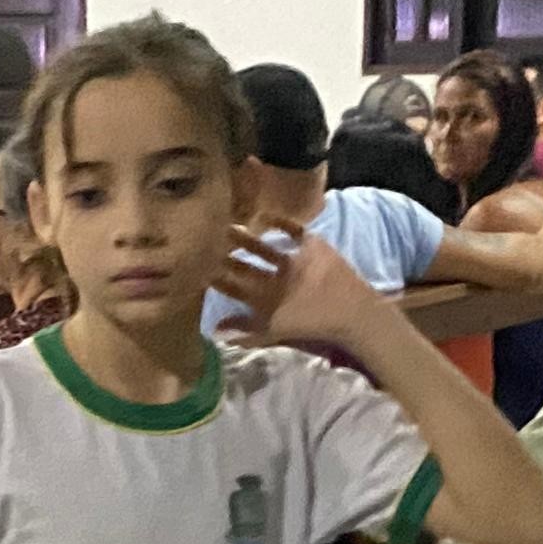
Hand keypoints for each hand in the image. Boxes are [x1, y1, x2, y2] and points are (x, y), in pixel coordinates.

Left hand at [215, 231, 412, 368]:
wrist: (348, 311)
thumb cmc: (309, 322)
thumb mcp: (273, 330)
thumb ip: (245, 331)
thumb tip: (214, 331)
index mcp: (264, 299)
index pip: (234, 287)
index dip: (215, 277)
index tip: (194, 265)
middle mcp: (275, 280)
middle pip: (245, 265)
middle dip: (224, 255)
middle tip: (203, 238)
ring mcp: (291, 263)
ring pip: (262, 248)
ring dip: (245, 237)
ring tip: (225, 223)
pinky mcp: (309, 246)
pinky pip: (291, 230)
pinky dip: (279, 222)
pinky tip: (262, 212)